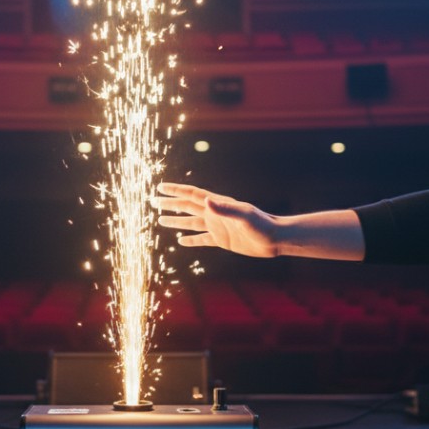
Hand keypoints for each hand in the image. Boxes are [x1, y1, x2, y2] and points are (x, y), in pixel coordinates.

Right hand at [154, 182, 279, 257]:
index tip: (160, 187)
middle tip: (153, 201)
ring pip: (191, 222)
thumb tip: (205, 200)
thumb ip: (224, 208)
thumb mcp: (243, 216)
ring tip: (160, 220)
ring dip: (176, 221)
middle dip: (170, 203)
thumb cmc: (262, 224)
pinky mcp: (222, 240)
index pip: (192, 194)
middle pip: (187, 206)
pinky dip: (191, 240)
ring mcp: (217, 226)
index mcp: (218, 204)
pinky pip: (202, 239)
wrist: (274, 239)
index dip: (176, 190)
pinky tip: (181, 241)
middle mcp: (215, 213)